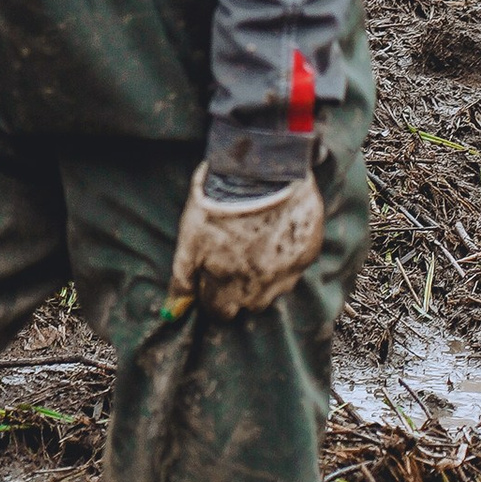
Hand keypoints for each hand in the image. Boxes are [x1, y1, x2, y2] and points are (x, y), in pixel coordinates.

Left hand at [166, 167, 324, 320]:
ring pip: (274, 289)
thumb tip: (172, 311)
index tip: (210, 275)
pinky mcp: (308, 254)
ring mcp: (288, 273)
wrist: (262, 170)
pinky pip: (295, 267)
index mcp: (229, 287)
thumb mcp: (190, 241)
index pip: (219, 311)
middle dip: (238, 289)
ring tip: (256, 243)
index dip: (211, 293)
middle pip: (248, 304)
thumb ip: (183, 280)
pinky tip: (276, 233)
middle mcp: (261, 288)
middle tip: (233, 256)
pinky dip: (285, 257)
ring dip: (264, 276)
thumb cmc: (219, 204)